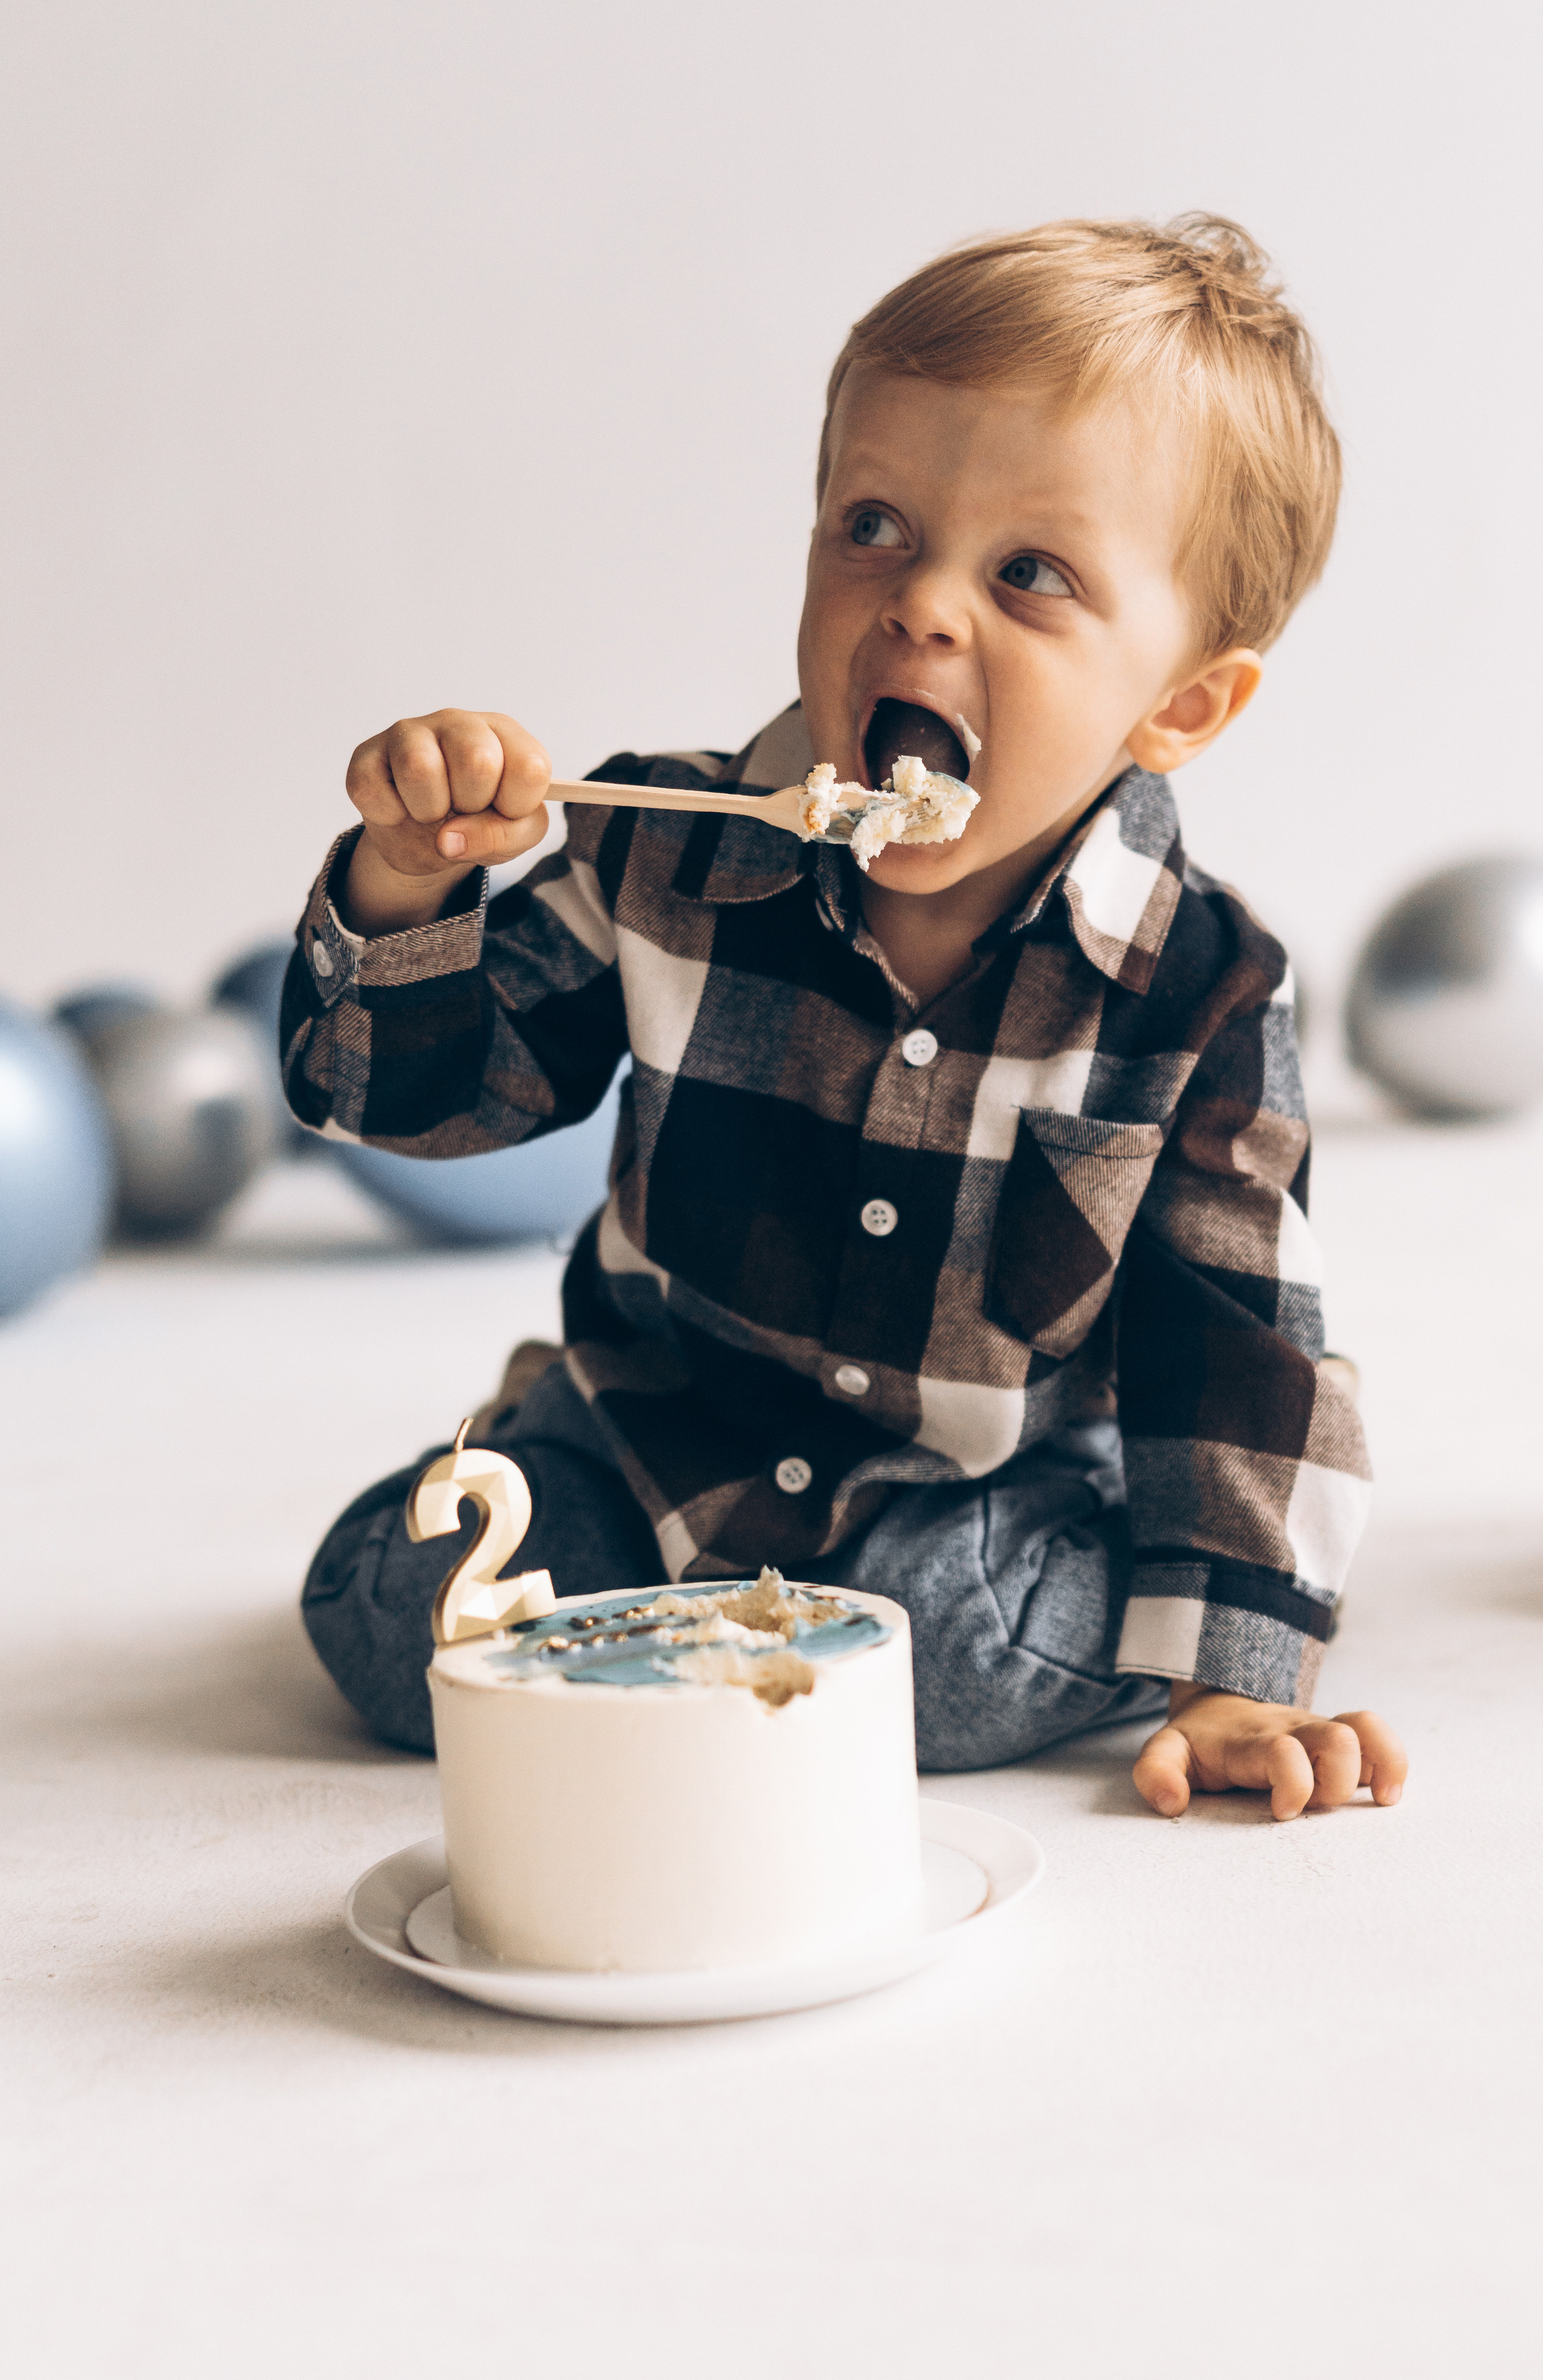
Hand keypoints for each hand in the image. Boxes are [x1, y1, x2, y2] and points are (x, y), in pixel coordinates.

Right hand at [340, 709, 552, 933]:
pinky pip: (373, 790)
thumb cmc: (479, 822)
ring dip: (428, 811)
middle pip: (478, 762)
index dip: (517, 806)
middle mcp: (459, 722)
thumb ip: (503, 836)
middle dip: (472, 806)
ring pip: (420, 768)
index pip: (530, 768)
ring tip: (431, 810)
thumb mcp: (512, 837)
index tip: (504, 809)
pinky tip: (399, 807)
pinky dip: (389, 815)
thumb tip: (448, 838)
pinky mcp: (367, 754)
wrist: (426, 839)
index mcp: (506, 735)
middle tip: (464, 808)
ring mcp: (410, 732)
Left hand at [1133, 1685, 1406, 1821]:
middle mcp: (1295, 1731)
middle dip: (1336, 1779)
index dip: (1292, 1783)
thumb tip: (1171, 1803)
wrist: (1222, 1705)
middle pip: (1337, 1737)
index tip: (1282, 1811)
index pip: (1283, 1751)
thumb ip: (1156, 1773)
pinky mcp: (1341, 1742)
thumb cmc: (1202, 1742)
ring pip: (1367, 1727)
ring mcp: (1320, 1733)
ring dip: (1380, 1764)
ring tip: (1378, 1800)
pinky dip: (1393, 1763)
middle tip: (1318, 1807)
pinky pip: (1380, 1738)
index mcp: (1254, 1739)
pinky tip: (1385, 1794)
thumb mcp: (1168, 1752)